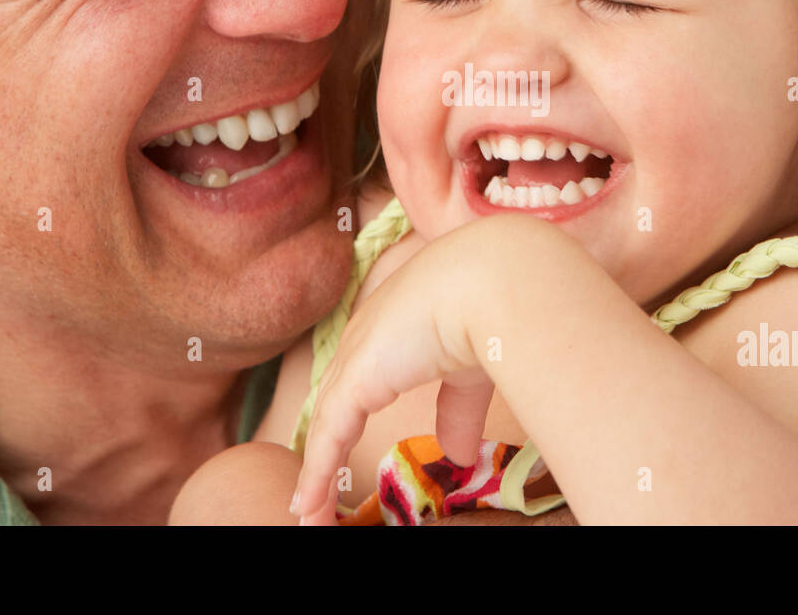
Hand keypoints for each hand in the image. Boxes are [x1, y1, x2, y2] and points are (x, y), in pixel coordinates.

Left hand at [289, 215, 557, 523]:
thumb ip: (458, 412)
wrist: (491, 282)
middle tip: (314, 493)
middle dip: (325, 446)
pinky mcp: (356, 379)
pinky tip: (307, 507)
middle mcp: (366, 336)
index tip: (341, 445)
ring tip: (306, 515)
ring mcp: (357, 356)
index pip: (360, 377)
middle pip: (335, 404)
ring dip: (315, 474)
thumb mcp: (472, 370)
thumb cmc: (492, 308)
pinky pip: (328, 437)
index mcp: (393, 325)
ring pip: (326, 425)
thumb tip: (459, 456)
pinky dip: (316, 474)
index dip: (349, 415)